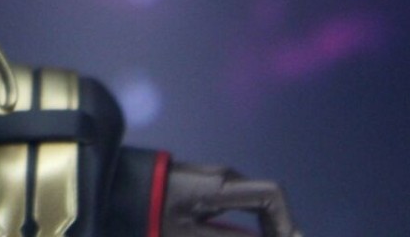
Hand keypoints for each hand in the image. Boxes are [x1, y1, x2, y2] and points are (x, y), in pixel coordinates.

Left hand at [162, 163, 298, 236]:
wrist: (122, 185)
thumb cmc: (153, 211)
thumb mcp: (191, 233)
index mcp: (223, 186)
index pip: (272, 196)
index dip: (286, 222)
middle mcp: (227, 178)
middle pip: (269, 202)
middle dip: (280, 229)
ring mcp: (220, 180)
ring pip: (259, 203)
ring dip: (269, 228)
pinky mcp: (214, 187)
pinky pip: (247, 204)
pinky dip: (257, 224)